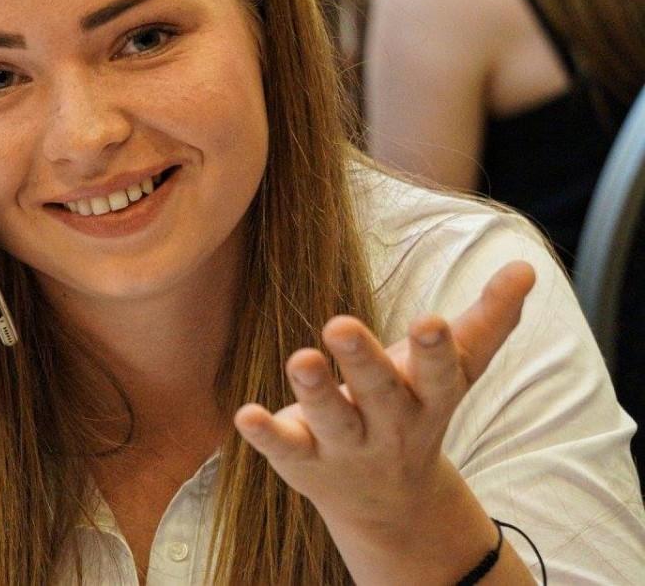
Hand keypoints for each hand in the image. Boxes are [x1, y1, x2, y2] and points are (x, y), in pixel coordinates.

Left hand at [233, 261, 535, 538]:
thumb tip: (526, 266)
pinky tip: (245, 414)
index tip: (430, 320)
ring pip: (332, 421)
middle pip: (379, 394)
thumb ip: (488, 320)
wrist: (391, 505)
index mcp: (429, 400)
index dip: (435, 352)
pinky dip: (264, 434)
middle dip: (363, 362)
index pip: (439, 377)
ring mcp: (346, 449)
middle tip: (339, 323)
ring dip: (315, 392)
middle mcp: (390, 427)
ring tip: (300, 358)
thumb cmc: (418, 409)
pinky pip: (284, 449)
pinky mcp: (304, 462)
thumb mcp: (456, 371)